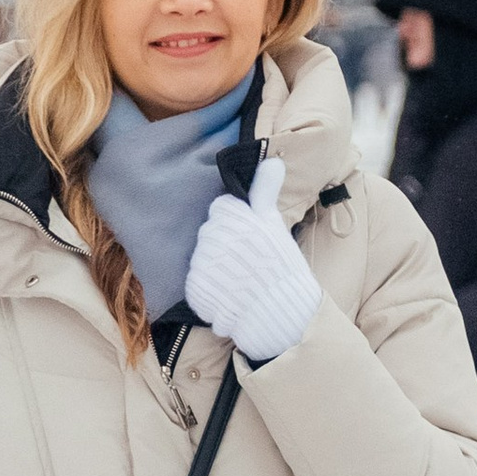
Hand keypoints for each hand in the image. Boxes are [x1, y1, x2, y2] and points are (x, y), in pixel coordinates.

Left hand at [184, 156, 321, 364]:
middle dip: (225, 246)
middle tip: (248, 264)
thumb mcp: (275, 224)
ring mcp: (203, 264)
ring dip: (217, 270)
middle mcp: (215, 237)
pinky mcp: (195, 289)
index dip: (235, 223)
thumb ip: (265, 191)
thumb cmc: (281, 268)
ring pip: (202, 258)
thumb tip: (272, 161)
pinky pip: (195, 283)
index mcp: (235, 217)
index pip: (221, 208)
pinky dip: (210, 291)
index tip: (250, 240)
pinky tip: (230, 297)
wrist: (282, 314)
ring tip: (241, 283)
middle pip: (209, 233)